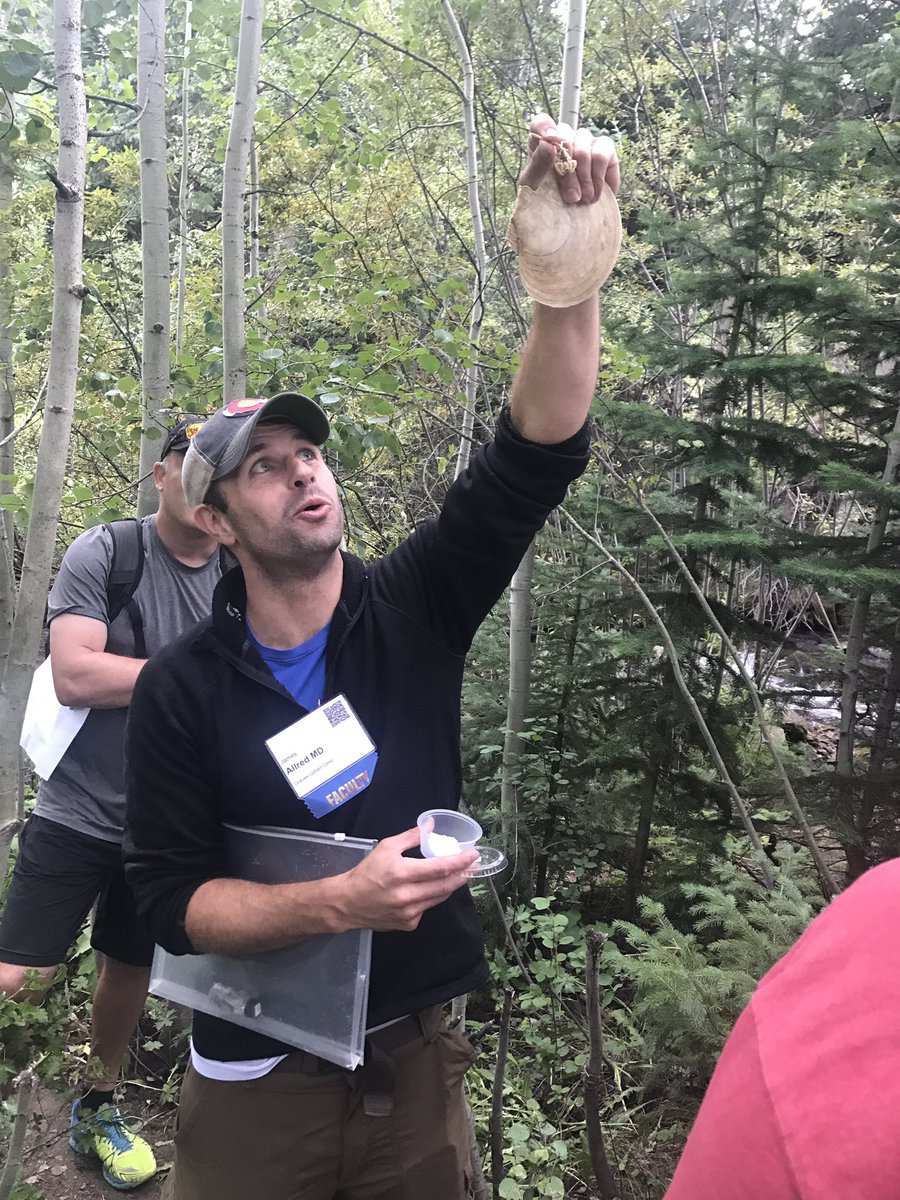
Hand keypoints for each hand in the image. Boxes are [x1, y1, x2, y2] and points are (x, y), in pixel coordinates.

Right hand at [337, 826, 478, 931]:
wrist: (348, 903)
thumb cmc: (367, 872)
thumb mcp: (386, 847)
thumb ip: (412, 836)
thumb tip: (431, 825)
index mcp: (402, 873)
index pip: (440, 868)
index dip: (460, 862)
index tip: (473, 855)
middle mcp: (408, 895)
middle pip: (445, 886)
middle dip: (463, 874)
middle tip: (474, 865)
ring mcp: (409, 913)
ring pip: (439, 898)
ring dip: (451, 885)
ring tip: (459, 874)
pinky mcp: (409, 924)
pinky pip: (427, 908)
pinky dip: (432, 897)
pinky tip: (429, 889)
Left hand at [520, 113, 619, 206]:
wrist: (571, 221)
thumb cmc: (548, 202)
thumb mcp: (536, 188)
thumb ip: (538, 165)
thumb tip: (548, 143)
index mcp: (542, 144)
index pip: (541, 123)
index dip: (545, 129)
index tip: (549, 145)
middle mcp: (565, 137)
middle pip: (566, 139)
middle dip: (568, 173)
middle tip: (571, 198)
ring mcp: (586, 141)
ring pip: (585, 147)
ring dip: (585, 177)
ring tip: (584, 199)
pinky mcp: (605, 149)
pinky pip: (604, 154)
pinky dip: (598, 177)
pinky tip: (595, 194)